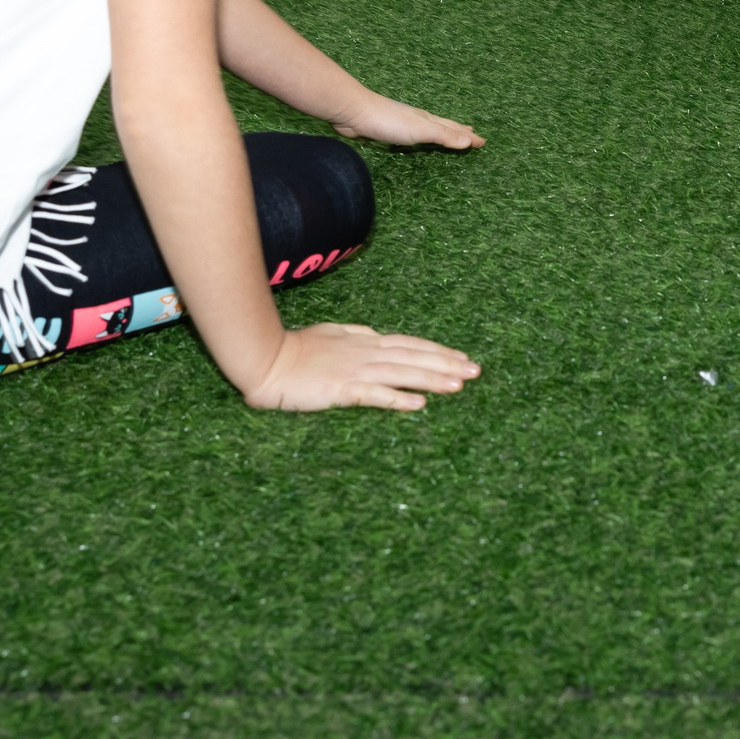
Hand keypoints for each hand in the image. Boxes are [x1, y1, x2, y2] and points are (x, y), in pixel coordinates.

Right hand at [245, 323, 479, 411]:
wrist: (263, 358)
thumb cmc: (293, 349)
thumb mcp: (330, 334)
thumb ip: (354, 335)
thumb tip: (374, 334)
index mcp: (364, 341)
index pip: (409, 344)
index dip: (436, 350)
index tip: (460, 357)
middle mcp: (365, 352)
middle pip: (414, 356)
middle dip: (447, 363)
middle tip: (476, 370)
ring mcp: (354, 370)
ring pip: (402, 373)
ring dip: (433, 379)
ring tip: (460, 385)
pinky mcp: (341, 388)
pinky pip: (375, 394)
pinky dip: (398, 397)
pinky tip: (419, 404)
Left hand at [333, 92, 484, 149]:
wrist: (355, 112)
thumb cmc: (389, 120)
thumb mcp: (421, 129)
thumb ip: (443, 135)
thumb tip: (469, 140)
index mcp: (427, 120)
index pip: (453, 129)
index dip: (468, 136)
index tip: (483, 141)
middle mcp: (418, 120)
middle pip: (443, 126)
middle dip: (458, 131)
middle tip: (471, 134)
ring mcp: (403, 124)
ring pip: (428, 130)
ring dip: (441, 134)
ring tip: (449, 136)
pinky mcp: (387, 131)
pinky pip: (412, 137)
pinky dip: (422, 139)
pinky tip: (415, 140)